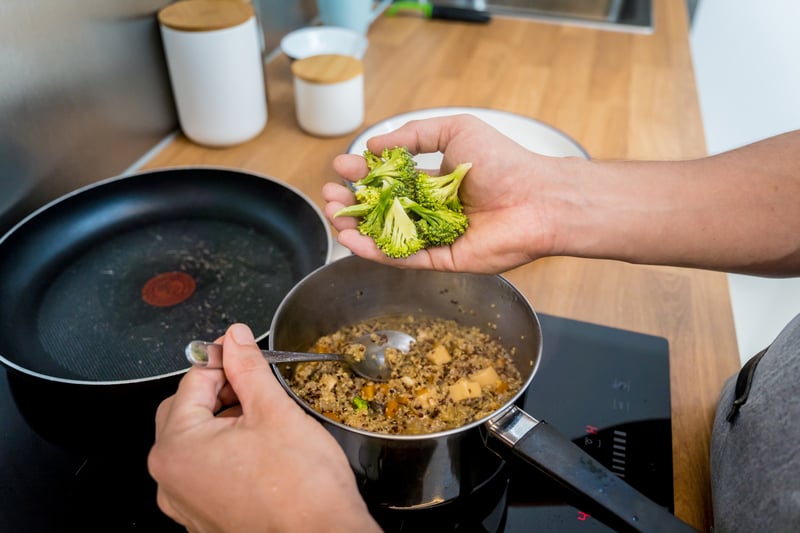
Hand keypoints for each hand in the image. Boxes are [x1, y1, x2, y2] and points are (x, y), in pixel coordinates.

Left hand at [147, 323, 380, 532]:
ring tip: (263, 420)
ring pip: (197, 443)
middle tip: (256, 384)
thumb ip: (248, 368)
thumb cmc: (301, 487)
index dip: (222, 359)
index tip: (241, 349)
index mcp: (177, 447)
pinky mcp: (204, 519)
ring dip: (224, 422)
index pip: (193, 382)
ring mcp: (186, 503)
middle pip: (187, 411)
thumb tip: (235, 338)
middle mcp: (171, 479)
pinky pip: (205, 472)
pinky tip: (259, 451)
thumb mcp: (274, 410)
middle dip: (220, 391)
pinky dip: (226, 453)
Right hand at [323, 114, 576, 273]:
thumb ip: (413, 135)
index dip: (364, 173)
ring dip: (357, 228)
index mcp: (436, 179)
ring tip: (333, 216)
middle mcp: (433, 209)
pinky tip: (352, 241)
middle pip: (383, 210)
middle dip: (353, 202)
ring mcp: (436, 236)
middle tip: (330, 195)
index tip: (341, 166)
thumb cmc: (503, 161)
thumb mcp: (455, 130)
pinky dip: (376, 251)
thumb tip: (374, 144)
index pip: (390, 178)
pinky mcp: (443, 260)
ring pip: (388, 236)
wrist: (536, 197)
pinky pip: (404, 257)